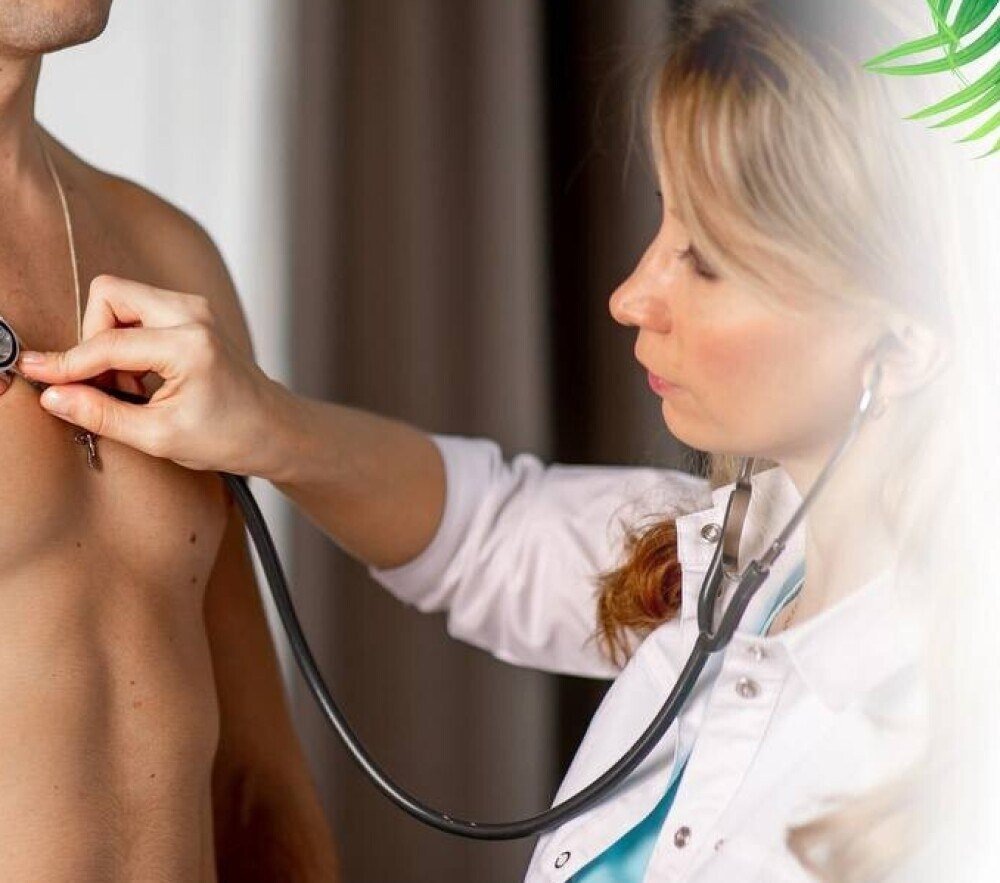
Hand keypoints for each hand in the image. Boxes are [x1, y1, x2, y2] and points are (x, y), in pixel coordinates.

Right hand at [18, 274, 291, 476]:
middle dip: (92, 340)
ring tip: (131, 389)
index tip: (36, 373)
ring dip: (111, 342)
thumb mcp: (160, 437)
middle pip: (109, 295)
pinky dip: (128, 342)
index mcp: (189, 345)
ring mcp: (195, 309)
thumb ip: (102, 414)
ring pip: (121, 300)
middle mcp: (192, 314)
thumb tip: (54, 395)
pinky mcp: (192, 314)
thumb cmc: (230, 437)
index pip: (107, 344)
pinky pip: (139, 311)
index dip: (66, 363)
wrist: (275, 429)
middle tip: (104, 386)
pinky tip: (143, 380)